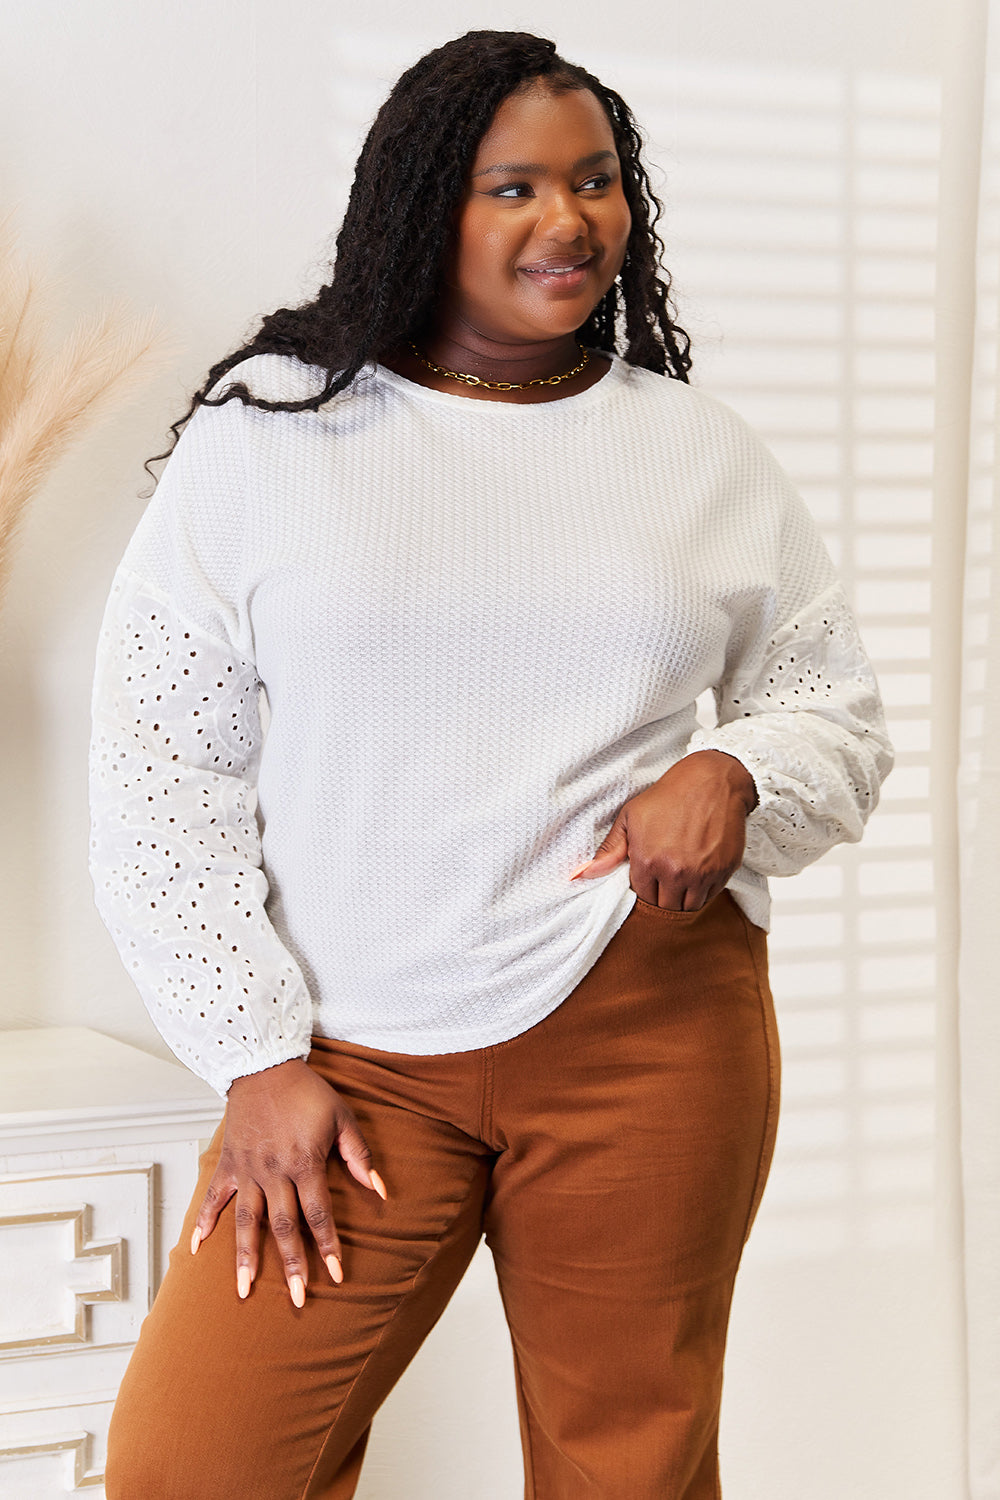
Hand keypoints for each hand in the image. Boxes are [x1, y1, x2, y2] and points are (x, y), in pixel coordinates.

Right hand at [190, 1057, 385, 1305]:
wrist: (264, 1066)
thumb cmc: (307, 1092)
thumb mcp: (342, 1117)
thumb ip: (359, 1156)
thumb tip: (381, 1190)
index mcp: (304, 1162)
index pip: (318, 1214)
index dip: (328, 1246)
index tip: (336, 1275)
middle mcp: (273, 1172)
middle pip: (283, 1227)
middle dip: (292, 1265)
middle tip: (297, 1299)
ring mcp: (247, 1170)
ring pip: (245, 1222)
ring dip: (246, 1257)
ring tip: (244, 1290)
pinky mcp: (228, 1163)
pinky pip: (213, 1198)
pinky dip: (204, 1223)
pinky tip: (197, 1250)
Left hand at [572, 750, 757, 910]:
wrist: (711, 781)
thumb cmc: (667, 797)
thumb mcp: (630, 817)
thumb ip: (608, 851)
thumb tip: (578, 875)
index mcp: (648, 861)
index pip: (642, 897)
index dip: (644, 888)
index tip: (649, 876)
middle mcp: (675, 872)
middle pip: (666, 908)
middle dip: (663, 898)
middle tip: (665, 879)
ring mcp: (702, 874)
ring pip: (689, 907)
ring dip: (683, 898)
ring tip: (681, 878)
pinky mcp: (724, 870)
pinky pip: (711, 895)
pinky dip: (704, 890)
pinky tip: (698, 871)